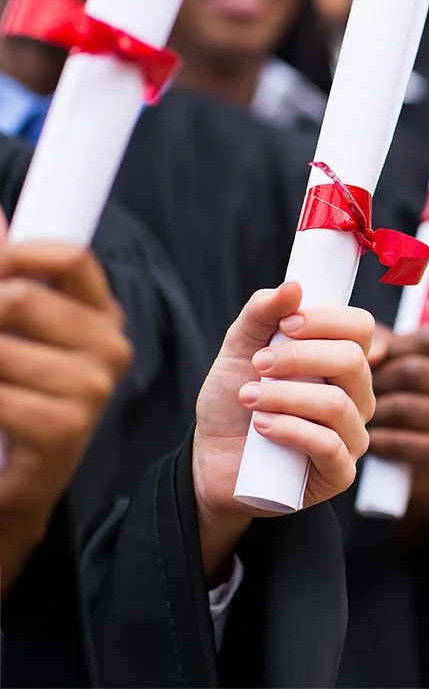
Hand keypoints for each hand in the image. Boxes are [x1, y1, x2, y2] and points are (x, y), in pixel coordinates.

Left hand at [0, 230, 131, 594]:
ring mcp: (92, 389)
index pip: (72, 257)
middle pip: (22, 298)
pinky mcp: (65, 428)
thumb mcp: (13, 331)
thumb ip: (9, 275)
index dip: (16, 254)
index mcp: (102, 315)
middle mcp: (110, 347)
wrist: (14, 482)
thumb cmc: (15, 397)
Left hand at [193, 282, 373, 583]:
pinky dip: (290, 430)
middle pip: (352, 360)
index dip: (328, 319)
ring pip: (337, 404)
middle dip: (298, 357)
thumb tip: (294, 286)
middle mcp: (357, 395)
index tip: (287, 323)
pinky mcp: (340, 473)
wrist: (213, 462)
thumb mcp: (239, 350)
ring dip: (285, 396)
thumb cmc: (235, 401)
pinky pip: (328, 446)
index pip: (361, 327)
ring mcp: (352, 435)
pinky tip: (261, 427)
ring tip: (248, 398)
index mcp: (341, 360)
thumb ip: (261, 313)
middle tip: (257, 365)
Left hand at [367, 325, 428, 523]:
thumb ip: (387, 343)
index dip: (392, 347)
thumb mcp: (405, 364)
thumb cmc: (410, 402)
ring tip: (361, 415)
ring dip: (375, 412)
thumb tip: (373, 352)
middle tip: (357, 392)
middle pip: (414, 370)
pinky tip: (371, 440)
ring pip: (406, 406)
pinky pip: (404, 442)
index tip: (370, 360)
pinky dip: (380, 441)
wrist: (422, 470)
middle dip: (378, 381)